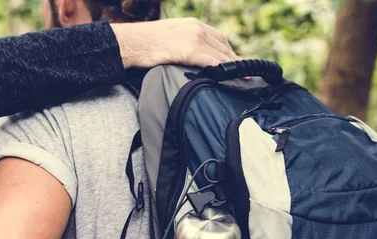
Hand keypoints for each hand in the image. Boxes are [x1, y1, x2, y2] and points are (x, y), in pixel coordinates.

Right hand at [111, 18, 237, 68]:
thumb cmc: (144, 43)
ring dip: (233, 67)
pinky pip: (212, 61)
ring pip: (221, 54)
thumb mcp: (169, 37)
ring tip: (243, 77)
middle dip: (235, 60)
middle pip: (223, 46)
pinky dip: (223, 69)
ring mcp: (194, 38)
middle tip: (245, 72)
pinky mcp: (189, 50)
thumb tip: (188, 57)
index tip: (235, 61)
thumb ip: (182, 43)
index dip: (229, 50)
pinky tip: (229, 77)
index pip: (218, 38)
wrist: (131, 42)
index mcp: (192, 24)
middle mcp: (196, 28)